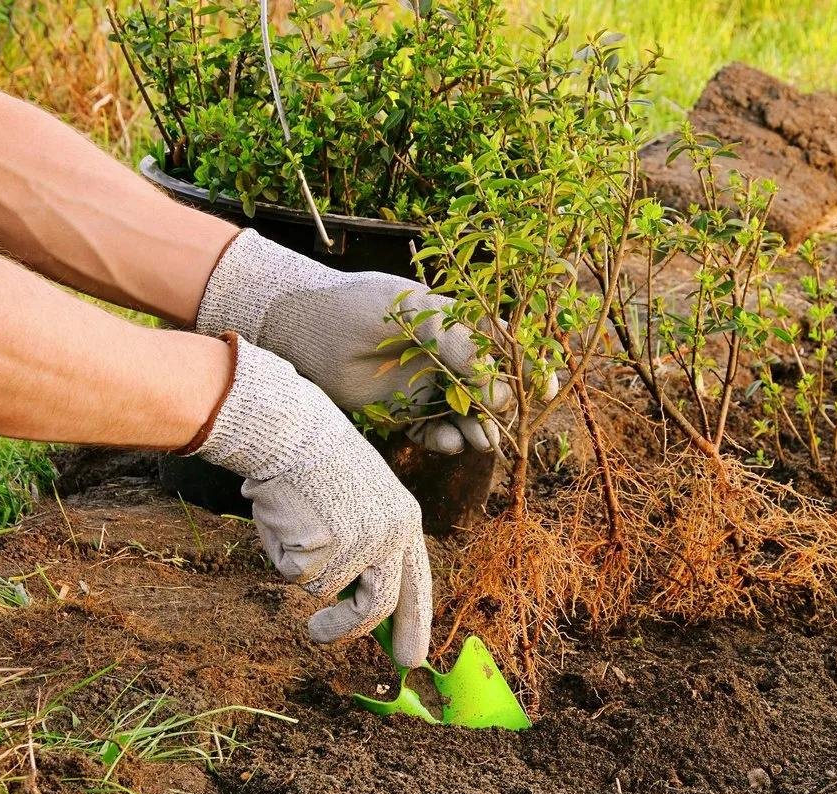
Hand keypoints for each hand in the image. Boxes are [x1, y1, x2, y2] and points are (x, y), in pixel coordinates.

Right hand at [185, 334, 431, 665]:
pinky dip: (283, 555)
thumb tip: (357, 605)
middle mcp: (391, 536)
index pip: (417, 585)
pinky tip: (285, 518)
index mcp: (406, 521)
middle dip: (348, 630)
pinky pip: (296, 575)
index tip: (411, 657)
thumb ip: (368, 548)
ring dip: (304, 571)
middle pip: (379, 606)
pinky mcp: (325, 549)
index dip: (414, 623)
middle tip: (320, 634)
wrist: (291, 430)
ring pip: (326, 591)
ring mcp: (359, 544)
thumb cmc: (318, 464)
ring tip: (294, 527)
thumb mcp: (362, 501)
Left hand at [196, 229, 555, 453]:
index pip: (501, 345)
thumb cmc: (350, 308)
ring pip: (463, 413)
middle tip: (502, 426)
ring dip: (476, 429)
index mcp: (451, 321)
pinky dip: (444, 439)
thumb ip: (455, 346)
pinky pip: (432, 430)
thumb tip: (497, 384)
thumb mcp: (410, 316)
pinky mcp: (399, 409)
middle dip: (501, 408)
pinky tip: (448, 443)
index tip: (545, 389)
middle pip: (488, 386)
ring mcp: (422, 383)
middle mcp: (442, 354)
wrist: (292, 327)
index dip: (526, 367)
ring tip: (478, 442)